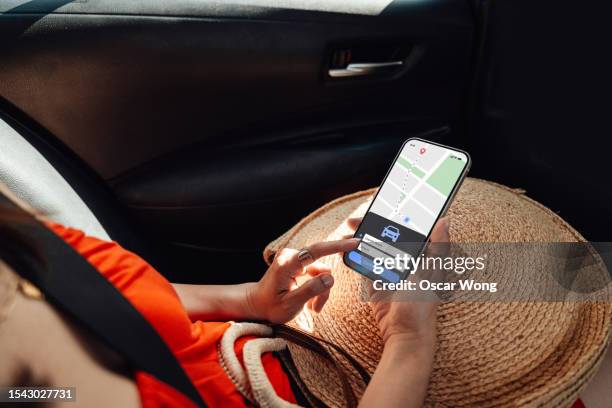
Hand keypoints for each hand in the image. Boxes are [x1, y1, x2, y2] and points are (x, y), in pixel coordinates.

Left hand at [247, 238, 358, 323]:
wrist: (257, 305)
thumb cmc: (270, 306)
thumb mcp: (291, 303)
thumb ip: (311, 290)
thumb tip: (330, 277)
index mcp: (288, 262)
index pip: (317, 250)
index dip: (337, 246)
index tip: (354, 242)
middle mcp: (292, 256)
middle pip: (322, 268)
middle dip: (322, 289)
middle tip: (316, 308)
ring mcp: (296, 260)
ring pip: (322, 274)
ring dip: (320, 292)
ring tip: (311, 308)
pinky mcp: (299, 265)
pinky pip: (317, 275)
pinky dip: (317, 290)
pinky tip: (310, 303)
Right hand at [345, 216, 448, 345]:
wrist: (404, 334)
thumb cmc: (422, 306)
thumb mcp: (432, 274)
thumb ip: (438, 248)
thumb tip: (445, 220)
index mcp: (422, 256)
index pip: (408, 229)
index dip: (395, 216)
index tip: (380, 206)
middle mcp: (405, 260)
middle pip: (386, 236)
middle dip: (371, 226)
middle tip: (355, 221)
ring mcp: (389, 270)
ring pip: (373, 247)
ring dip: (360, 240)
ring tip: (348, 233)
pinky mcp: (375, 282)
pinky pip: (364, 264)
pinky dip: (355, 255)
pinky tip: (346, 248)